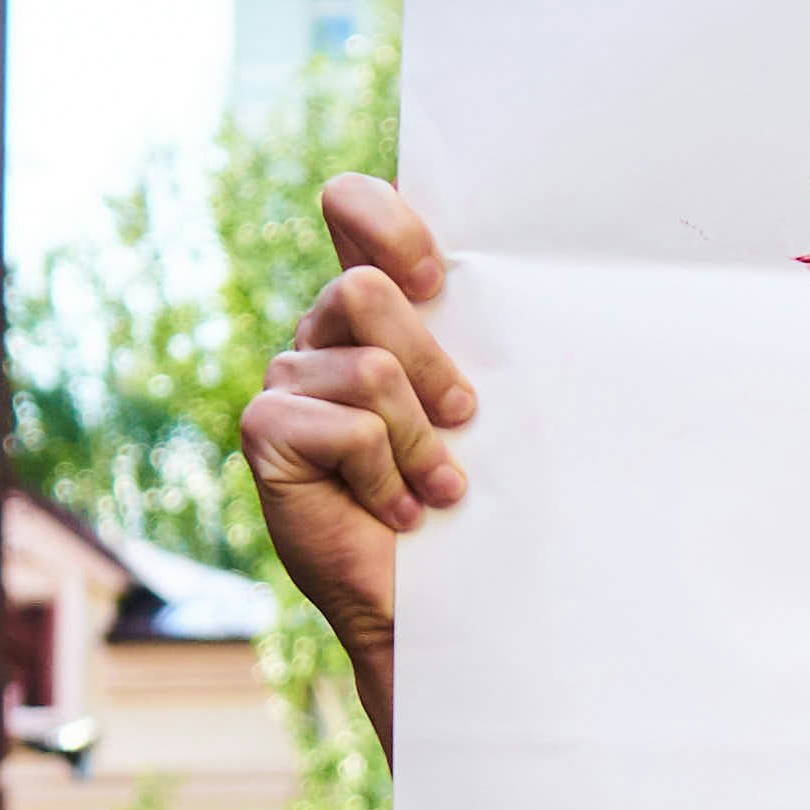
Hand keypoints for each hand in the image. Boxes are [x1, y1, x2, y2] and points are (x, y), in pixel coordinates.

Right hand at [237, 175, 475, 752]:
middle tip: (461, 420)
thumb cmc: (469, 502)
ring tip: (435, 487)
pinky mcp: (264, 433)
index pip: (352, 207)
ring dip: (417, 439)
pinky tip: (395, 512)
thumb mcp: (483, 408)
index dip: (385, 221)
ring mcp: (285, 383)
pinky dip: (385, 477)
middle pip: (362, 289)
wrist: (436, 603)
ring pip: (367, 369)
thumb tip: (546, 275)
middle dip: (430, 364)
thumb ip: (480, 339)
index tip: (437, 279)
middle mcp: (318, 335)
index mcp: (370, 311)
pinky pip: (346, 428)